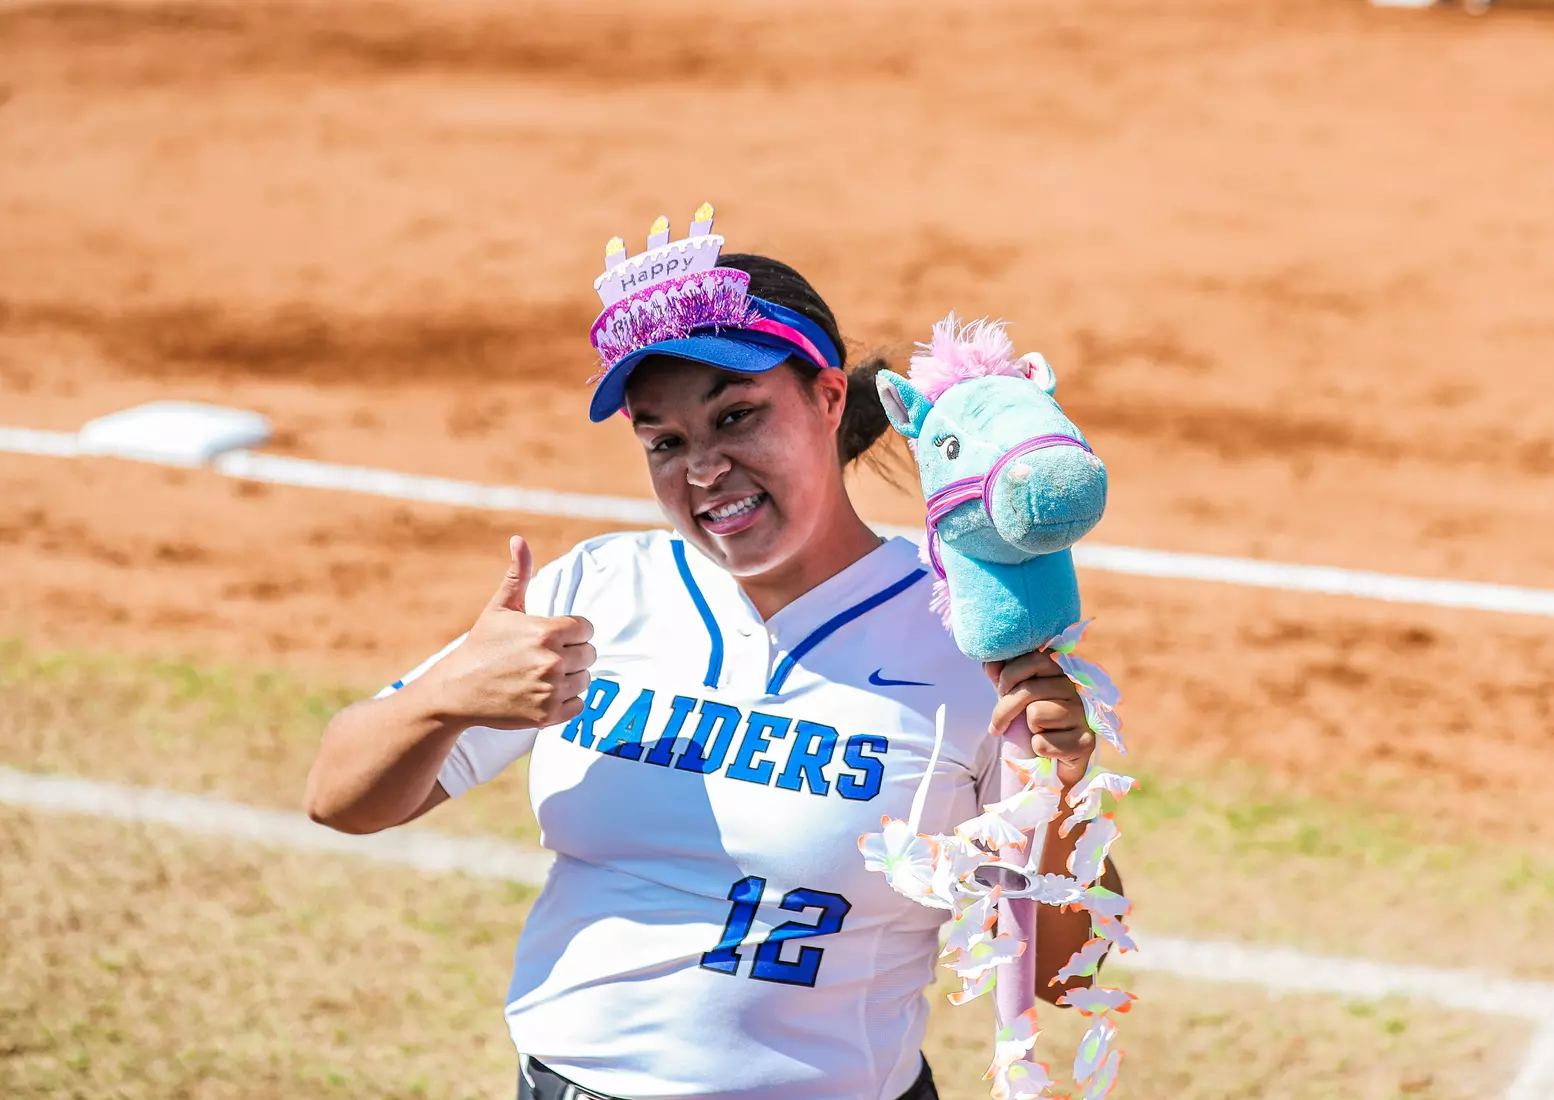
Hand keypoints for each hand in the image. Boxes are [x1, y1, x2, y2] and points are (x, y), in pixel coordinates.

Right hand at [423, 536, 595, 730]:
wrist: (457, 690)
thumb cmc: (481, 646)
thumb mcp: (500, 607)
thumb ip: (518, 574)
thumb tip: (519, 539)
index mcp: (547, 631)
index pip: (586, 629)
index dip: (570, 633)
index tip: (549, 638)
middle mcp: (553, 660)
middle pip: (590, 654)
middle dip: (571, 655)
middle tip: (542, 659)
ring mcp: (551, 690)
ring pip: (585, 680)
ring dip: (569, 679)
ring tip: (539, 676)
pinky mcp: (549, 716)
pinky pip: (579, 705)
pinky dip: (565, 702)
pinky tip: (541, 695)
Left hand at [984, 651, 1092, 787]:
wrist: (1048, 766)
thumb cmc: (1029, 727)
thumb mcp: (1011, 699)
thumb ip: (1001, 679)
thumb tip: (989, 663)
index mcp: (1056, 674)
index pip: (1034, 658)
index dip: (1010, 674)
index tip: (1001, 691)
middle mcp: (1073, 690)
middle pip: (1030, 690)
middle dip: (1004, 710)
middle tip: (998, 726)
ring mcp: (1081, 715)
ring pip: (1036, 714)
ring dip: (1029, 730)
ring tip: (1038, 734)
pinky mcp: (1085, 742)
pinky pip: (1043, 743)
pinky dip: (1038, 749)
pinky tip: (1048, 750)